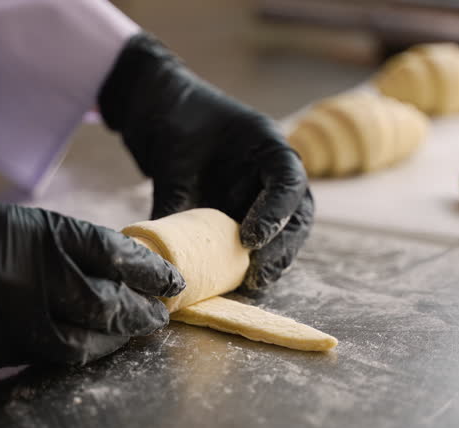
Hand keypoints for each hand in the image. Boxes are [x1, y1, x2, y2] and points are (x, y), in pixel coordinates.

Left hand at [98, 33, 312, 290]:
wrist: (162, 111)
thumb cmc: (174, 123)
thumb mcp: (172, 160)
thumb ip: (173, 202)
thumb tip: (161, 253)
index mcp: (266, 145)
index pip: (287, 180)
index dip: (275, 213)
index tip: (249, 240)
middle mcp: (272, 172)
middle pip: (297, 214)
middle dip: (282, 247)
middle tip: (257, 275)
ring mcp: (262, 193)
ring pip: (285, 231)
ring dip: (273, 259)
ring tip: (251, 285)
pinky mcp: (247, 212)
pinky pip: (258, 239)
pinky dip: (250, 260)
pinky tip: (236, 282)